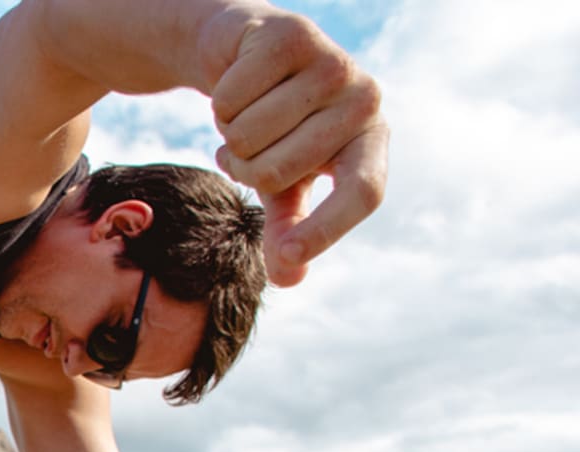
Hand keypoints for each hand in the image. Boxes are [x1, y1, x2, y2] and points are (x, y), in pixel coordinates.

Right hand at [204, 9, 387, 284]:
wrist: (246, 54)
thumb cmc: (274, 129)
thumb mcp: (282, 187)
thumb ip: (289, 232)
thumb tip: (289, 278)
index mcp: (370, 143)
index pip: (363, 191)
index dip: (326, 227)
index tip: (289, 254)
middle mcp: (364, 100)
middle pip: (279, 171)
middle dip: (245, 168)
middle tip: (249, 146)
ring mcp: (331, 63)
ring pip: (249, 135)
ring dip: (229, 133)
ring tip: (246, 113)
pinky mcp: (292, 35)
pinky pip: (231, 98)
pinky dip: (220, 99)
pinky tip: (238, 82)